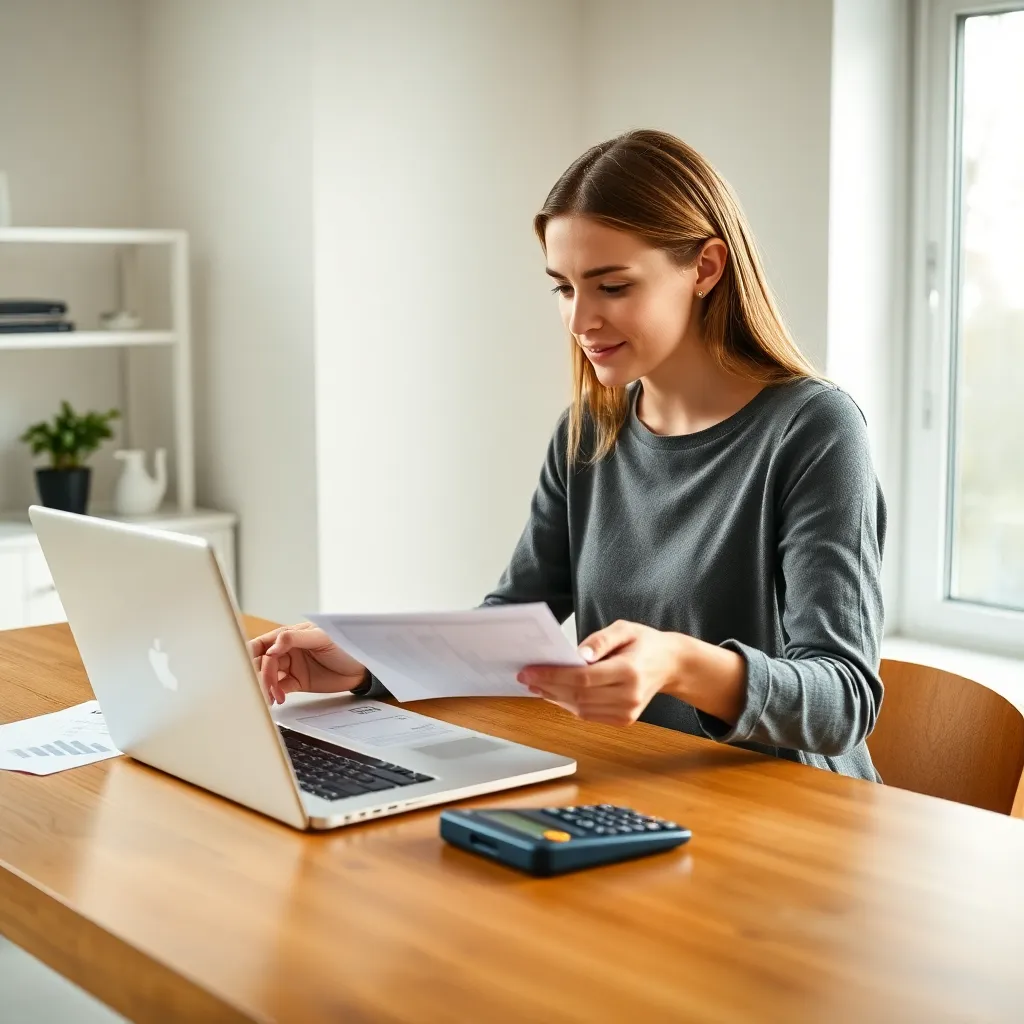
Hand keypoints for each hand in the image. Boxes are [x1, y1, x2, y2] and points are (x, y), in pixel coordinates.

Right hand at [248, 622, 368, 704]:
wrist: (362, 667)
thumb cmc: (343, 645)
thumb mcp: (321, 637)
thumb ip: (295, 639)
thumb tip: (272, 647)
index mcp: (289, 635)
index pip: (263, 643)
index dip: (252, 654)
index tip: (250, 666)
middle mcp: (286, 651)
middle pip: (261, 662)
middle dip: (257, 674)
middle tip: (260, 686)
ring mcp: (290, 667)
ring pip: (268, 676)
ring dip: (265, 687)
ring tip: (271, 697)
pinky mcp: (296, 682)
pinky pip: (279, 688)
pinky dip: (274, 694)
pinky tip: (276, 700)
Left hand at [517, 620, 687, 726]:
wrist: (670, 664)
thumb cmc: (644, 643)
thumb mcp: (625, 629)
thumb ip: (600, 639)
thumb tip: (578, 655)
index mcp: (629, 671)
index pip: (583, 678)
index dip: (552, 676)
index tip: (529, 671)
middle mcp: (629, 696)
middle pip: (578, 696)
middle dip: (547, 687)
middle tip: (525, 677)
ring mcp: (628, 712)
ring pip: (581, 709)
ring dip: (555, 698)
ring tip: (536, 685)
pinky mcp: (624, 720)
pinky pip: (589, 715)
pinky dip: (569, 705)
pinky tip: (556, 693)